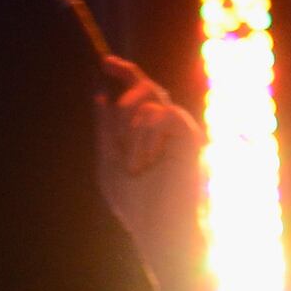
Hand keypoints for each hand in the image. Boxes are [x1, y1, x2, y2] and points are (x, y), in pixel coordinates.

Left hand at [91, 55, 205, 270]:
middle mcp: (169, 126)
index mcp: (150, 131)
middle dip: (126, 101)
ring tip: (136, 165)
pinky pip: (163, 115)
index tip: (105, 62)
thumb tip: (99, 95)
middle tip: (119, 132)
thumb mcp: (109, 161)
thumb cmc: (136, 203)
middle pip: (148, 88)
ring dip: (131, 132)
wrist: (159, 228)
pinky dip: (146, 138)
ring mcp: (182, 131)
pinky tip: (146, 163)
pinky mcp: (191, 137)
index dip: (125, 72)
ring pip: (152, 102)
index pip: (141, 92)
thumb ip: (105, 129)